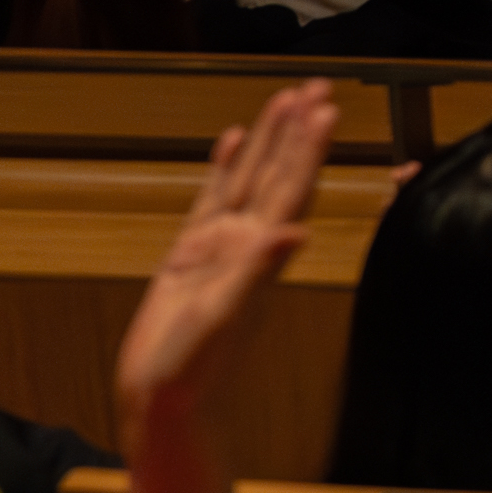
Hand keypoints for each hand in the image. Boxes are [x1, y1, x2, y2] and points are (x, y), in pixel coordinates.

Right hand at [116, 82, 343, 416]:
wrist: (165, 407)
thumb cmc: (194, 375)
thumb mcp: (224, 322)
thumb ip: (257, 276)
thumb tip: (293, 234)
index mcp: (259, 256)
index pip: (292, 190)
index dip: (308, 149)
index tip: (326, 109)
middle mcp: (247, 245)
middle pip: (278, 174)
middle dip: (298, 131)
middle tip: (318, 85)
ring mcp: (220, 248)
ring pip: (248, 179)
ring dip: (268, 140)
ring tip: (284, 99)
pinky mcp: (190, 257)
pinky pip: (211, 200)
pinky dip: (224, 168)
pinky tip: (232, 141)